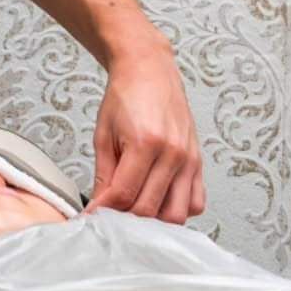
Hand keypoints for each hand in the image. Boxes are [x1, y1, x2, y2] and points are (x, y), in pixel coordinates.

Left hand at [84, 35, 205, 224]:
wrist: (149, 71)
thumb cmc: (125, 98)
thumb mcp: (103, 135)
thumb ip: (103, 176)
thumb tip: (99, 208)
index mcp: (145, 144)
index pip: (124, 195)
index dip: (104, 211)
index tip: (92, 217)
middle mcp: (173, 154)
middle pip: (150, 209)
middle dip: (125, 218)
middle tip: (110, 212)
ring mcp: (189, 159)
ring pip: (177, 214)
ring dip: (154, 219)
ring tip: (135, 207)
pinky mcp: (198, 162)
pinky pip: (196, 202)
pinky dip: (178, 208)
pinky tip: (159, 199)